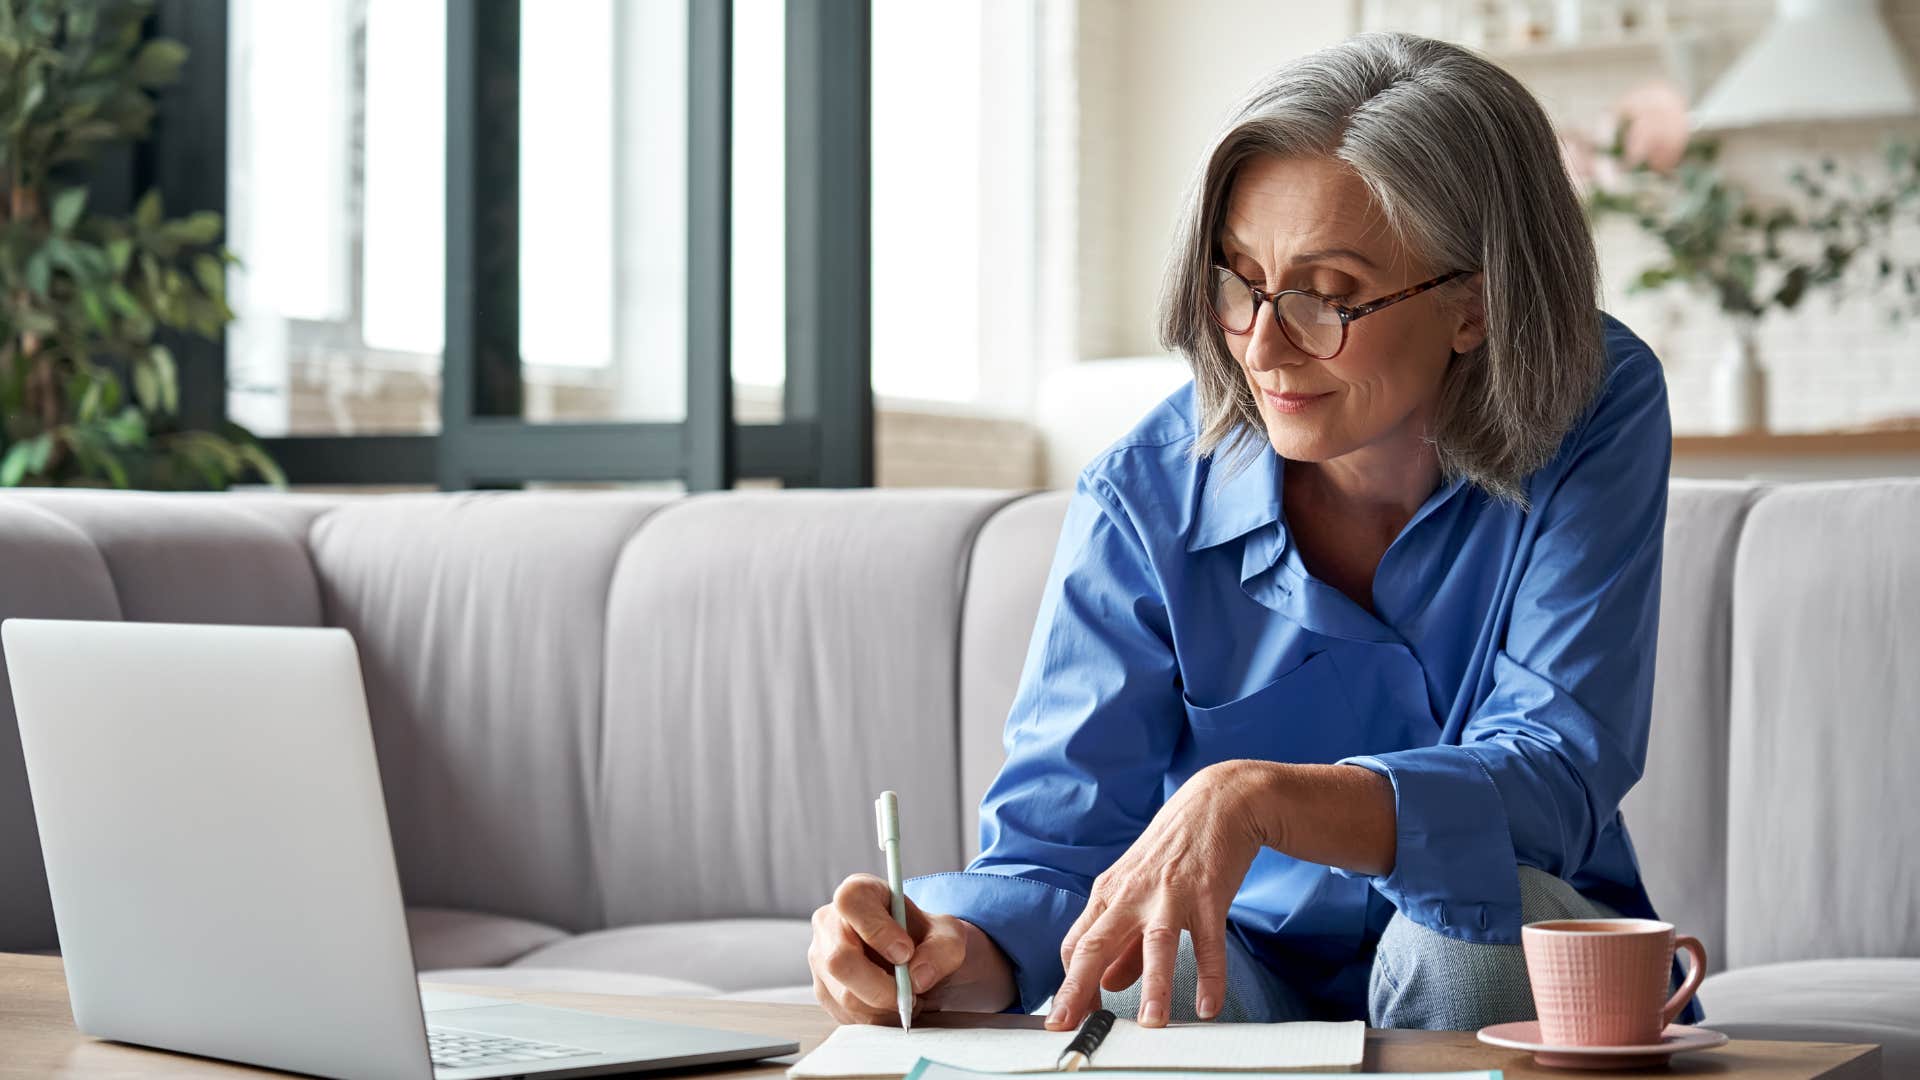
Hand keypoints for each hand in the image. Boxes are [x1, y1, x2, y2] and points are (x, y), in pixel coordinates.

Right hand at [809, 873, 1017, 1024]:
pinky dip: (877, 1018)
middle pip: (839, 960)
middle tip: (912, 994)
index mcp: (858, 893)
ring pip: (845, 995)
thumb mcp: (948, 936)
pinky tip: (893, 1006)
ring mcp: (820, 959)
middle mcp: (829, 923)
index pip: (851, 903)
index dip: (877, 930)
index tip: (906, 952)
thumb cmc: (926, 938)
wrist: (919, 961)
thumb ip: (941, 950)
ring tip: (909, 999)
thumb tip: (918, 976)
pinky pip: (846, 1015)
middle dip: (882, 987)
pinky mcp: (824, 991)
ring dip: (884, 1007)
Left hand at [1045, 760, 1268, 1029]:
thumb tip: (1106, 983)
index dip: (1070, 983)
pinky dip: (1210, 976)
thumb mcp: (1138, 889)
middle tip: (1067, 1026)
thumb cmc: (1174, 849)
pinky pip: (1209, 943)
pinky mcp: (1208, 894)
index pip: (1076, 944)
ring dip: (1153, 986)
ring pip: (1155, 944)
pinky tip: (1208, 1007)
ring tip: (1151, 1025)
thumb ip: (1123, 941)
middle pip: (1096, 944)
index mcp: (1110, 892)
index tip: (1068, 1017)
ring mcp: (1170, 894)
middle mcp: (1133, 894)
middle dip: (1078, 989)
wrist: (1218, 801)